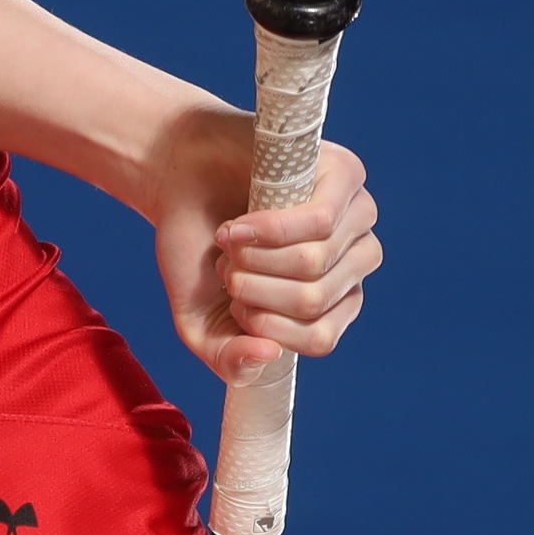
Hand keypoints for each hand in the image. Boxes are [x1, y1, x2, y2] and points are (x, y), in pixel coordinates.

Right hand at [157, 133, 379, 388]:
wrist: (178, 178)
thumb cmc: (195, 248)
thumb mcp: (200, 322)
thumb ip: (228, 359)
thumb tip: (268, 355)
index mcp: (330, 304)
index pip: (321, 339)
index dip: (267, 328)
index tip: (233, 305)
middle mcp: (353, 262)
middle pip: (314, 300)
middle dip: (253, 290)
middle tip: (226, 268)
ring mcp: (356, 217)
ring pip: (317, 262)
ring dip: (257, 258)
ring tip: (231, 242)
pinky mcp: (345, 175)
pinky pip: (320, 222)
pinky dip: (268, 229)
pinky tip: (239, 225)